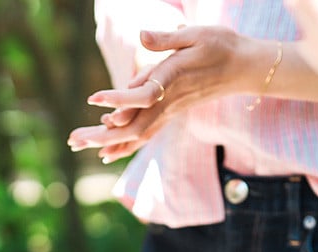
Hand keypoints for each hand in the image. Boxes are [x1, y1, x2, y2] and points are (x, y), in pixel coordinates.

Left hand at [68, 25, 268, 162]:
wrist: (246, 68)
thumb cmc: (222, 45)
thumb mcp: (197, 33)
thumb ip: (168, 38)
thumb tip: (142, 35)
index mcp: (173, 79)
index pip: (142, 95)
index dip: (117, 99)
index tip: (92, 99)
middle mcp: (169, 102)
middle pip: (132, 126)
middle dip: (101, 135)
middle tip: (71, 140)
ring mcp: (170, 112)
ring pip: (136, 135)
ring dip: (106, 142)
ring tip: (76, 144)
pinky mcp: (171, 115)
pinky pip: (145, 135)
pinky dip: (124, 145)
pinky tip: (106, 152)